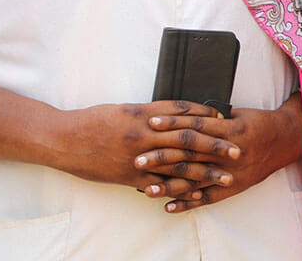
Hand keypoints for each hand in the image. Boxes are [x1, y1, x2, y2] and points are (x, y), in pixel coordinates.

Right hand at [56, 101, 241, 191]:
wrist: (64, 139)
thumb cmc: (93, 121)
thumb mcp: (124, 109)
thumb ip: (150, 113)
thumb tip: (174, 114)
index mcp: (144, 113)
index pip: (183, 112)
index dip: (206, 115)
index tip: (224, 117)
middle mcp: (144, 134)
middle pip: (187, 139)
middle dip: (214, 145)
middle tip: (237, 149)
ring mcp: (137, 157)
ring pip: (178, 164)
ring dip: (204, 170)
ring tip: (225, 175)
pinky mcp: (130, 176)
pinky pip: (159, 184)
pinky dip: (179, 188)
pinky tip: (196, 192)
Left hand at [139, 93, 301, 211]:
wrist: (286, 139)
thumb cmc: (260, 122)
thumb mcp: (238, 114)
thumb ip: (213, 118)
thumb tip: (184, 116)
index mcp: (231, 129)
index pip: (196, 126)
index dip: (172, 124)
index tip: (151, 122)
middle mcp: (230, 153)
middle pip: (191, 155)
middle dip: (163, 157)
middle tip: (138, 158)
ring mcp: (231, 172)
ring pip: (196, 180)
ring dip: (170, 185)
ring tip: (146, 188)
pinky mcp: (234, 187)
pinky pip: (208, 198)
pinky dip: (188, 203)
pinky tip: (169, 206)